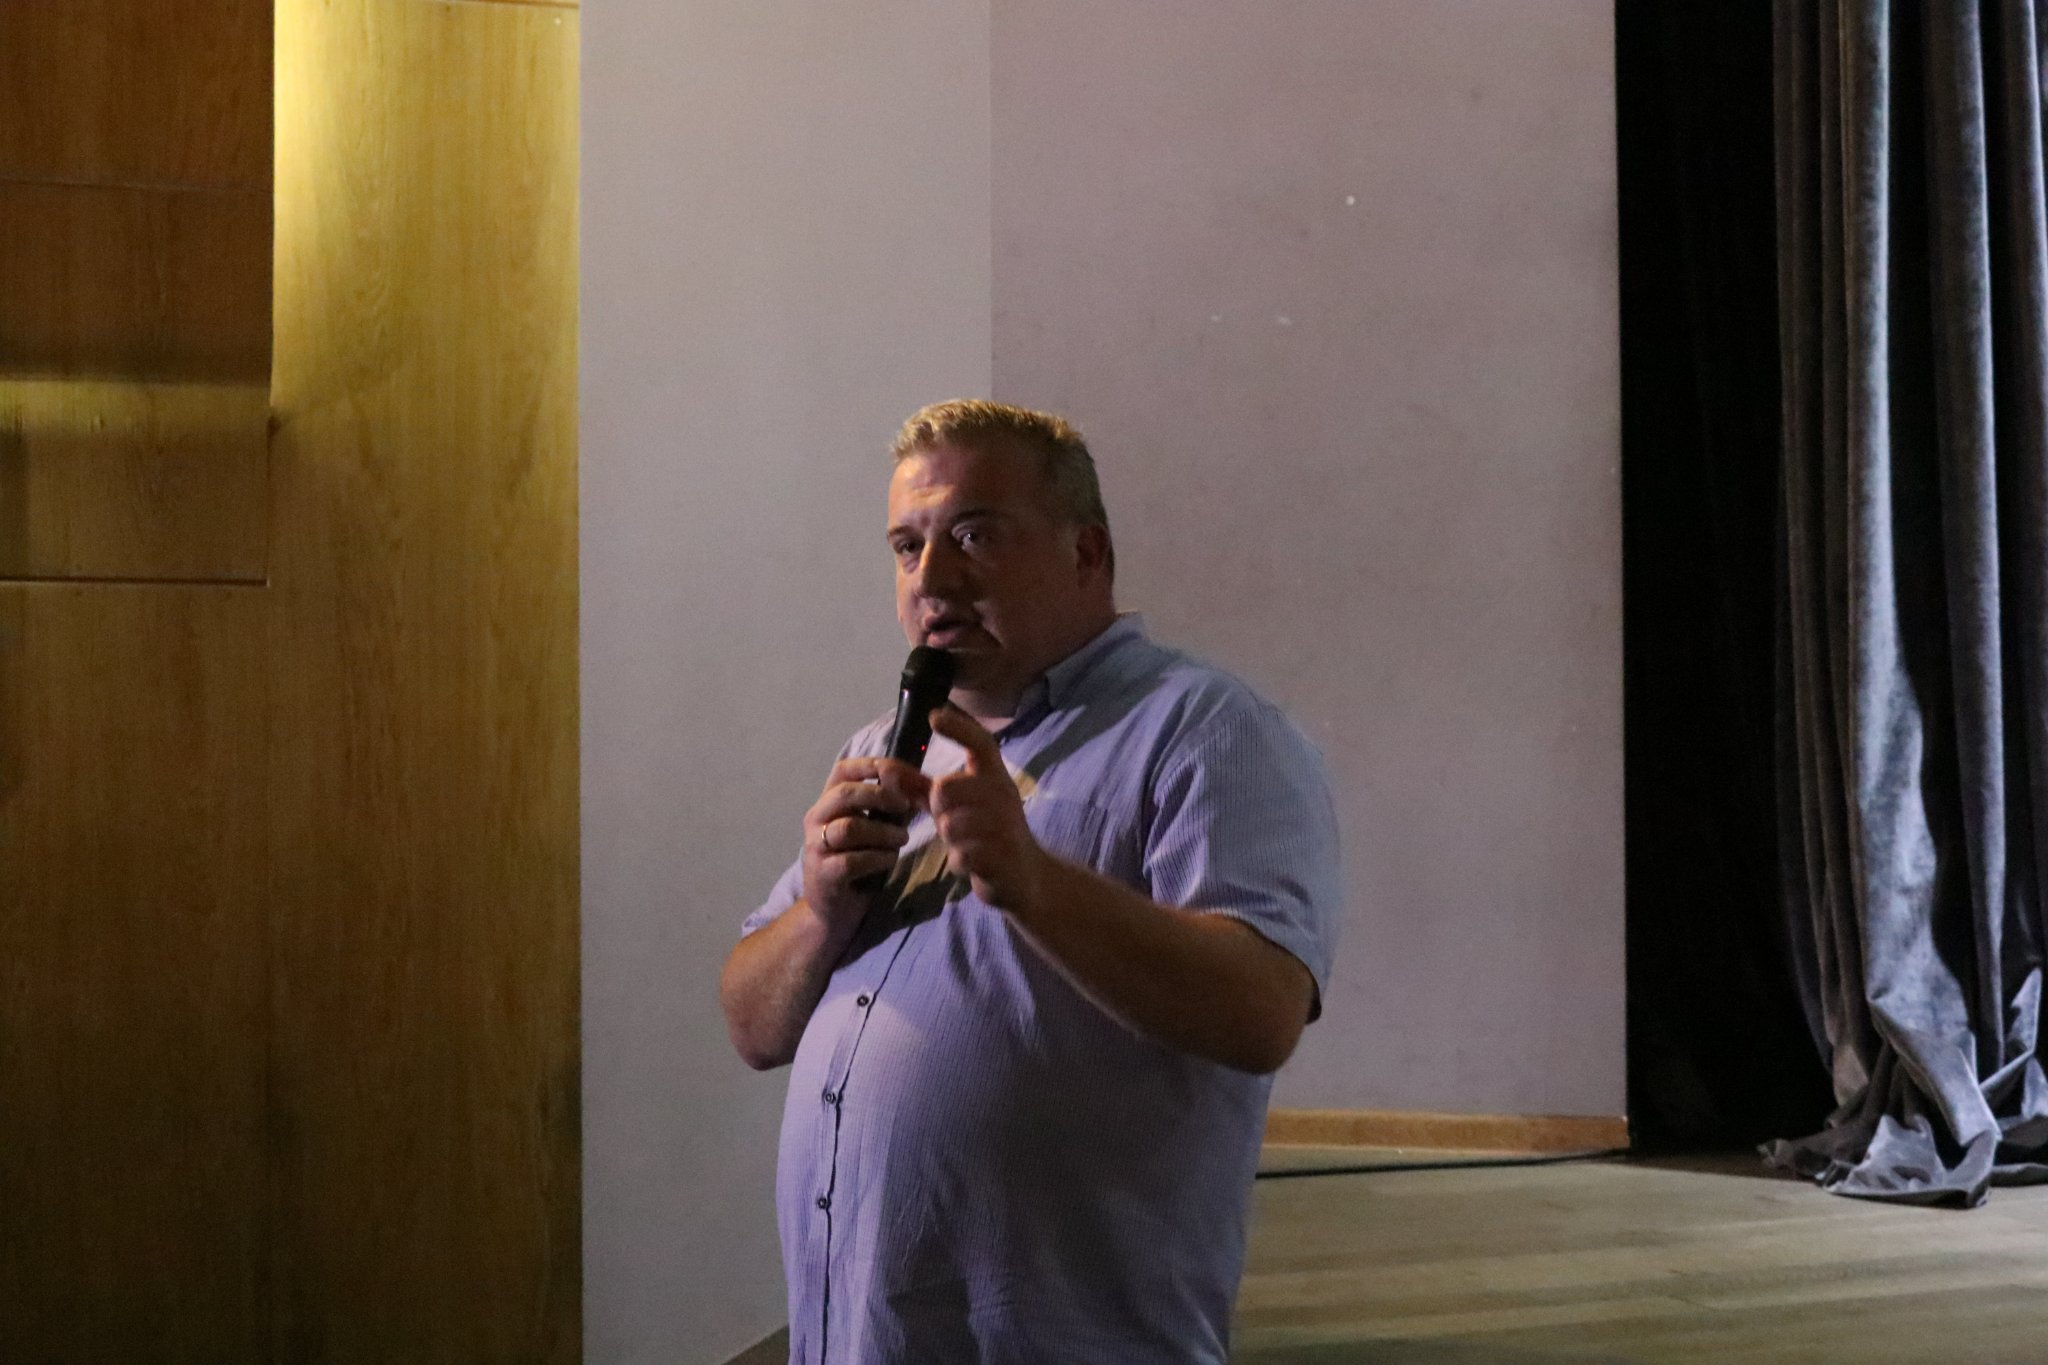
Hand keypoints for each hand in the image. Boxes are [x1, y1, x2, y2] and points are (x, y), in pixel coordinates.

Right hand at [800, 757, 930, 938]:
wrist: (833, 910)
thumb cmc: (857, 864)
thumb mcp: (871, 830)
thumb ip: (887, 808)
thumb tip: (916, 784)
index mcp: (827, 803)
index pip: (841, 771)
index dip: (868, 764)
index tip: (895, 769)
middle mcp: (816, 820)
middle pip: (845, 794)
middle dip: (881, 795)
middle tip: (906, 805)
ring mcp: (815, 847)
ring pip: (850, 828)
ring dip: (884, 831)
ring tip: (902, 839)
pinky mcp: (823, 874)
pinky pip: (853, 860)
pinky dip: (878, 858)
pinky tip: (889, 860)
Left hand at [928, 707, 1048, 911]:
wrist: (1024, 875)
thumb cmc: (985, 832)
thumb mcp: (955, 806)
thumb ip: (920, 787)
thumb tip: (884, 767)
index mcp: (995, 776)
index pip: (981, 743)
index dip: (959, 728)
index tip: (933, 716)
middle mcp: (1004, 794)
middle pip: (946, 788)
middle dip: (939, 808)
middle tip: (951, 819)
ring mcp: (1007, 825)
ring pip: (951, 824)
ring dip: (951, 839)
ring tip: (967, 842)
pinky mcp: (1004, 855)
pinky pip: (962, 855)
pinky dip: (960, 862)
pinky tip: (973, 862)